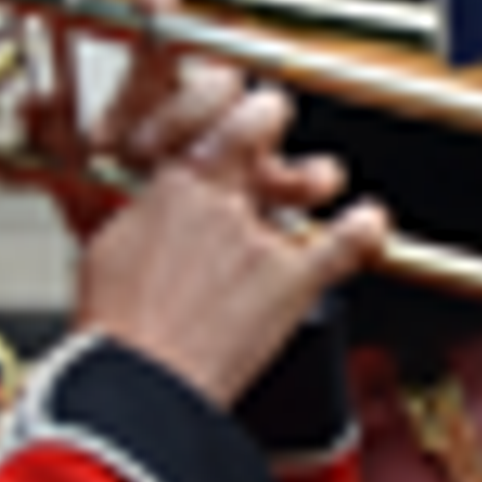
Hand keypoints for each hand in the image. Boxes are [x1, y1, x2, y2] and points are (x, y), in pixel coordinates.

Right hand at [73, 71, 387, 409]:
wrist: (137, 380)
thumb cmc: (117, 329)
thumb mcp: (109, 248)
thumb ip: (148, 212)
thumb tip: (160, 202)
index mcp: (170, 188)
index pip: (210, 109)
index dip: (227, 101)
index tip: (235, 109)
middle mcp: (220, 202)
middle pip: (263, 123)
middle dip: (272, 118)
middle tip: (273, 127)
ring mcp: (261, 238)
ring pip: (313, 176)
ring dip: (319, 175)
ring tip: (316, 182)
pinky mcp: (294, 281)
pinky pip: (349, 242)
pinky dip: (368, 229)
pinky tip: (371, 222)